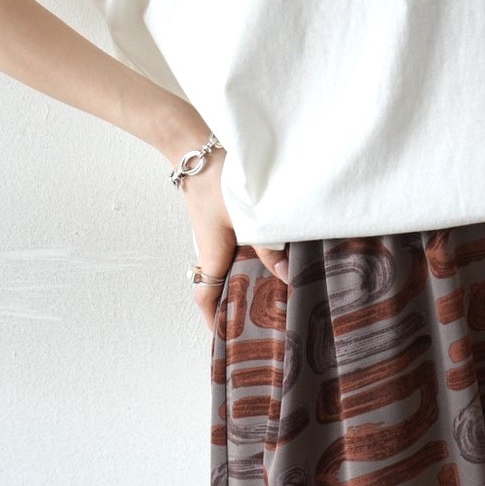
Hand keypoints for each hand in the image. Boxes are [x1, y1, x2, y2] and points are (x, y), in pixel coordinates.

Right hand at [178, 148, 289, 332]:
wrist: (198, 149)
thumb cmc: (219, 183)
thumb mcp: (248, 217)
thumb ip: (269, 246)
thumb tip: (286, 275)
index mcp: (212, 253)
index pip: (205, 295)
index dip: (212, 319)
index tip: (223, 336)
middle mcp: (210, 247)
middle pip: (218, 284)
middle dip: (232, 304)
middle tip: (254, 318)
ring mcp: (215, 233)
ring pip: (227, 265)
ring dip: (243, 279)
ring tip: (269, 292)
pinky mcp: (222, 218)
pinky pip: (234, 247)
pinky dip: (248, 258)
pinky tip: (272, 256)